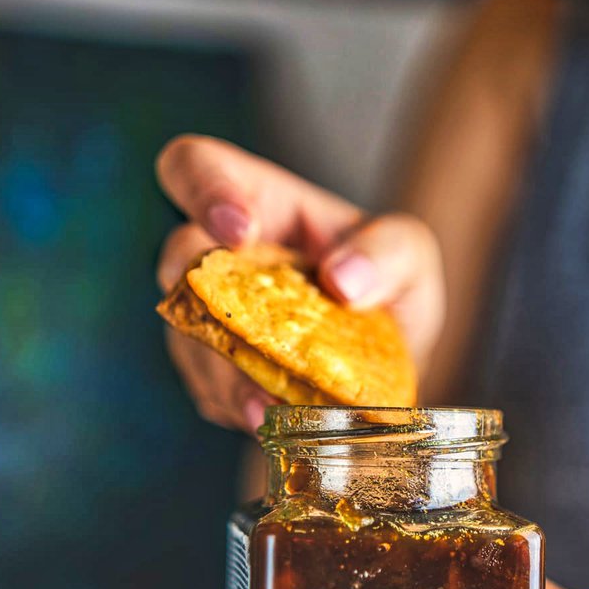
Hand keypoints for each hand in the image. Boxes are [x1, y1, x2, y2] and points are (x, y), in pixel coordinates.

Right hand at [155, 136, 444, 432]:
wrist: (388, 364)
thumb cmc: (389, 285)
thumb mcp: (411, 256)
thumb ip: (390, 251)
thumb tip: (342, 280)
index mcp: (258, 201)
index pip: (196, 166)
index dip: (204, 190)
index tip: (241, 230)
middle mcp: (221, 256)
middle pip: (177, 262)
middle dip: (207, 306)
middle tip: (249, 348)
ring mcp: (212, 316)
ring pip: (189, 338)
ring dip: (224, 376)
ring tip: (270, 411)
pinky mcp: (215, 372)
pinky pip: (208, 390)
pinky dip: (239, 408)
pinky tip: (274, 422)